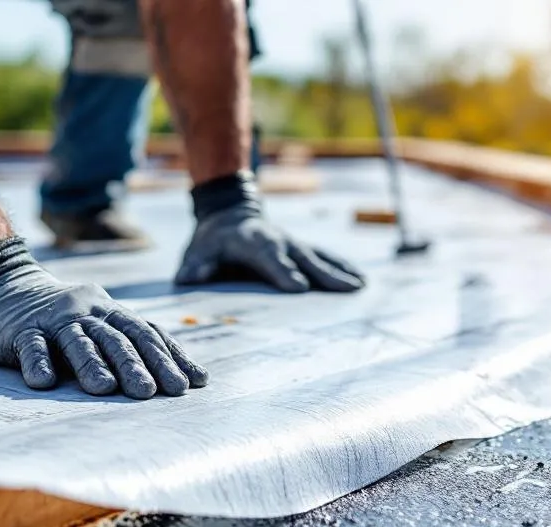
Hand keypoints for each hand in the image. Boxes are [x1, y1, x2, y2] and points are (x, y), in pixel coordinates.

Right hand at [0, 237, 207, 398]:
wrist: (2, 289)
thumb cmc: (61, 321)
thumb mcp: (98, 327)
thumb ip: (129, 347)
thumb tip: (183, 380)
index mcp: (110, 312)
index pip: (146, 333)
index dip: (170, 357)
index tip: (192, 383)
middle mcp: (87, 312)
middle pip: (117, 338)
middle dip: (137, 365)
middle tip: (153, 393)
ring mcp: (54, 319)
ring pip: (77, 341)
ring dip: (92, 365)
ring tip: (105, 390)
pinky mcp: (22, 329)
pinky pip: (31, 346)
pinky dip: (38, 362)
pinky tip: (44, 382)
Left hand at [177, 173, 366, 292]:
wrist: (230, 213)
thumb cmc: (211, 241)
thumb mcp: (197, 250)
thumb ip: (195, 265)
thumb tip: (189, 278)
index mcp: (251, 241)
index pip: (269, 258)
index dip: (283, 271)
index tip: (298, 288)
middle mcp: (277, 240)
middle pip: (302, 258)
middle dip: (324, 274)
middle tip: (346, 289)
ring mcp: (292, 243)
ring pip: (319, 257)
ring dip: (340, 271)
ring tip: (360, 285)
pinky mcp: (301, 248)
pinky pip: (324, 257)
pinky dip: (342, 267)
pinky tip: (360, 280)